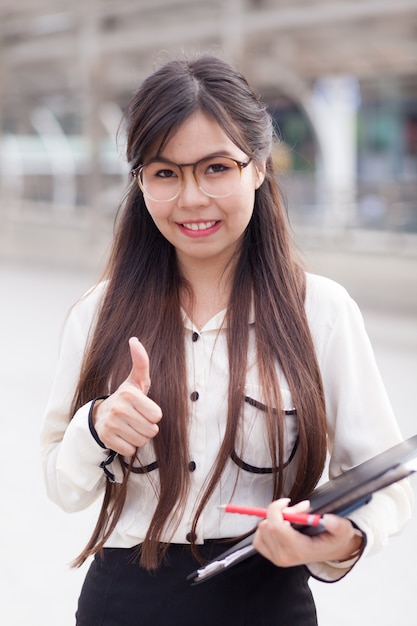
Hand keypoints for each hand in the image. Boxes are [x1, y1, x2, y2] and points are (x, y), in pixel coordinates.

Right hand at [92, 337, 161, 455]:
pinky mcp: (106, 439)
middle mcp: (118, 408)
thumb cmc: (127, 398)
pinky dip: (128, 446)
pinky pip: (129, 451)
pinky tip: (122, 435)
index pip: (157, 415)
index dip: (153, 415)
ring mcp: (110, 424)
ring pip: (141, 441)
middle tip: (136, 419)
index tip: (143, 408)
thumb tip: (134, 340)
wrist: (101, 415)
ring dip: (138, 437)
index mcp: (129, 393)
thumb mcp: (136, 380)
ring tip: (129, 426)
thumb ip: (141, 362)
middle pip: (151, 430)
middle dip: (147, 427)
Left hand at [253, 498, 362, 566]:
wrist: (332, 551)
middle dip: (279, 512)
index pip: (275, 526)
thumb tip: (329, 520)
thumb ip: (338, 525)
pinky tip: (281, 524)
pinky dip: (267, 527)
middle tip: (296, 510)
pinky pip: (258, 537)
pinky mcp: (271, 555)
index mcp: (299, 550)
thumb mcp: (343, 530)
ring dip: (273, 518)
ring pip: (262, 529)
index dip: (277, 509)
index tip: (288, 502)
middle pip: (267, 525)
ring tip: (291, 518)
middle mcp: (284, 556)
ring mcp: (276, 557)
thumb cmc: (335, 539)